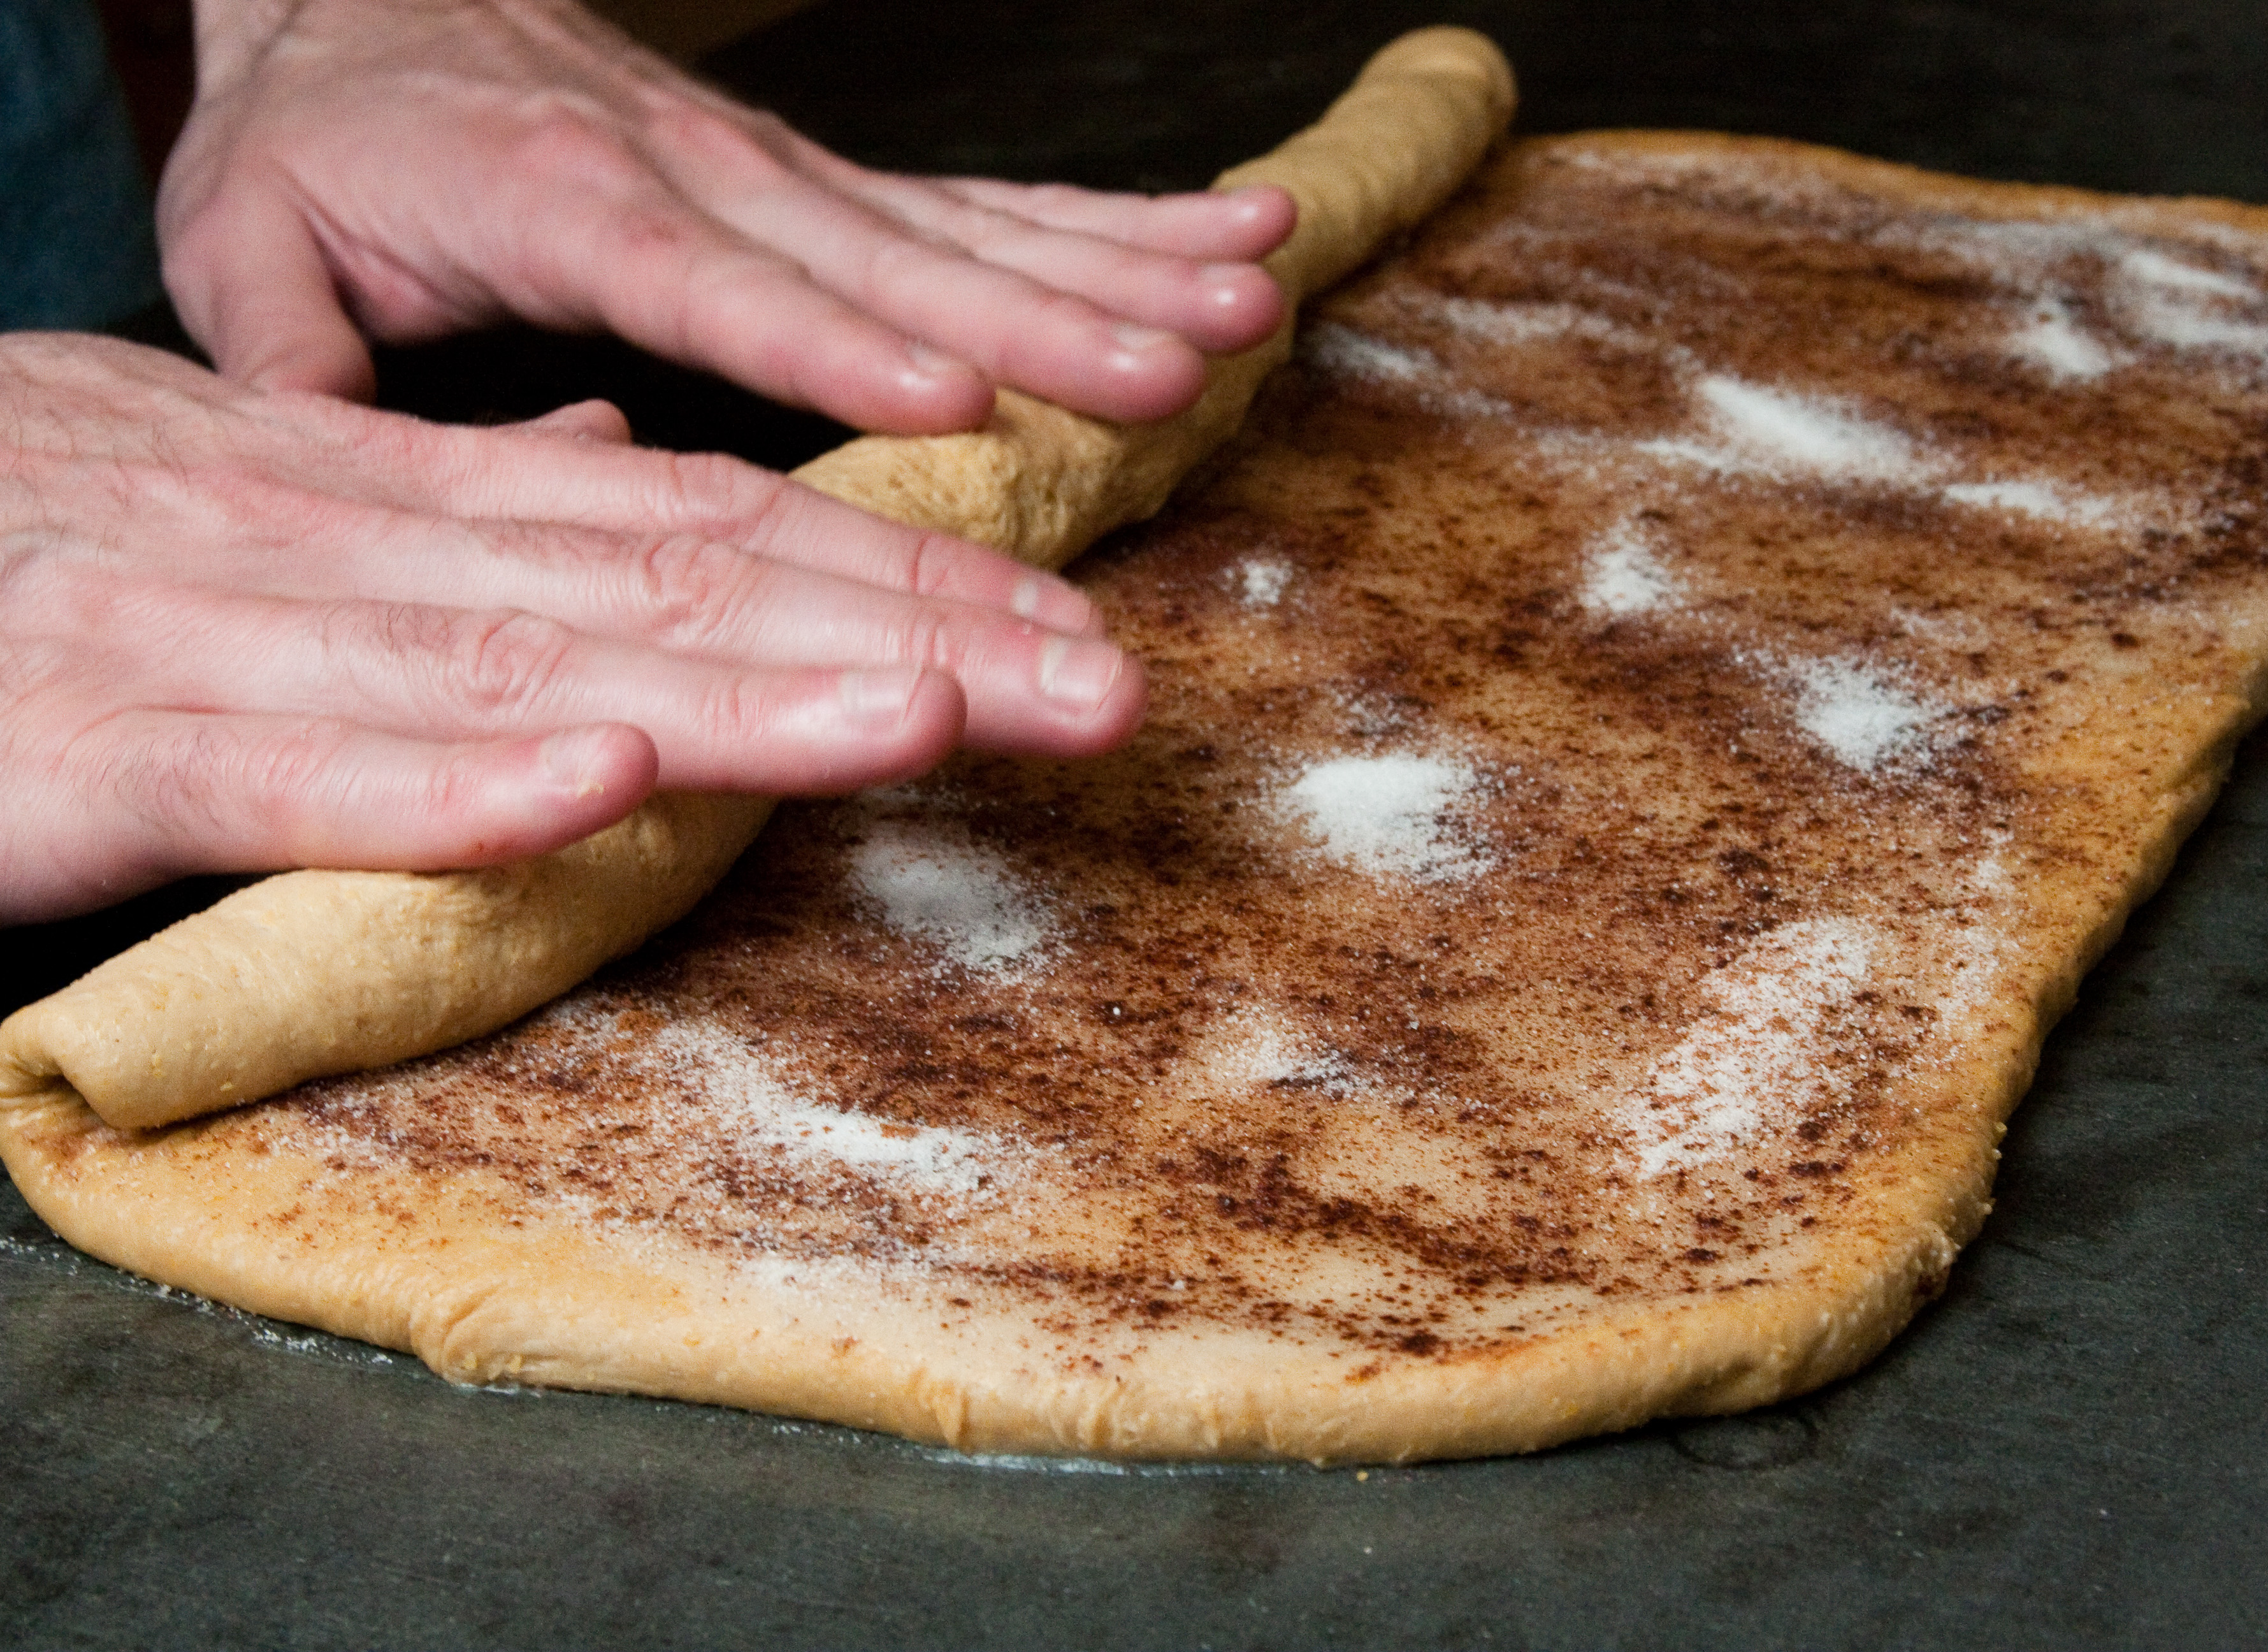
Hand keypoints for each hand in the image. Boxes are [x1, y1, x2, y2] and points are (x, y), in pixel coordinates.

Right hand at [0, 334, 1144, 923]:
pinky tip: (603, 784)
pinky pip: (296, 773)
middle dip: (907, 628)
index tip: (1060, 624)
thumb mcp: (269, 492)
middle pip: (676, 581)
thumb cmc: (40, 539)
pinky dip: (454, 780)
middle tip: (1100, 681)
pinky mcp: (95, 747)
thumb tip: (619, 465)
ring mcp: (227, 639)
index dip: (897, 571)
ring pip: (528, 658)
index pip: (704, 522)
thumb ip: (454, 493)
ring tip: (933, 707)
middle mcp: (350, 546)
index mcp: (402, 498)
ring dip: (746, 686)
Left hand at [160, 0, 1295, 429]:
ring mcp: (782, 172)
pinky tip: (1227, 225)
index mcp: (561, 198)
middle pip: (894, 255)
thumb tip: (402, 482)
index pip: (715, 282)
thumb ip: (301, 371)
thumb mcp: (248, 252)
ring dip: (1120, 263)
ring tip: (1250, 291)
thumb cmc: (322, 141)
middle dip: (1046, 317)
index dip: (835, 341)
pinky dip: (1112, 217)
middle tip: (1179, 363)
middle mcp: (704, 175)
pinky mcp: (828, 182)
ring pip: (972, 221)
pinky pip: (988, 199)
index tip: (956, 396)